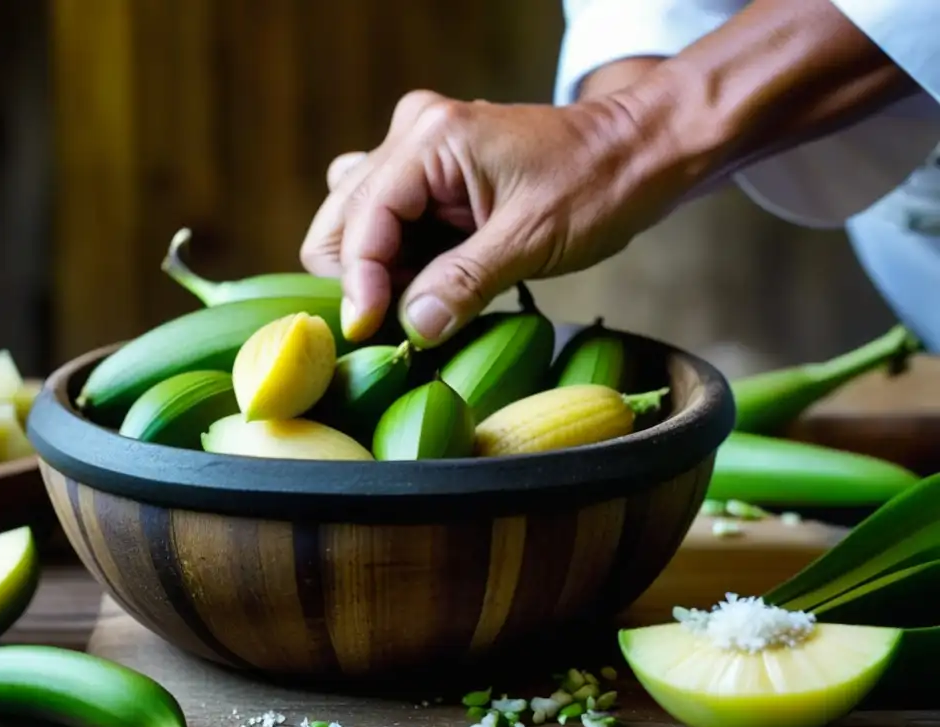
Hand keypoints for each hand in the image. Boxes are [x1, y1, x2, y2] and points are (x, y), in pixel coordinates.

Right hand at [299, 88, 689, 346]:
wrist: (638, 152)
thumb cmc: (597, 184)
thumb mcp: (532, 239)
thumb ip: (465, 282)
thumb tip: (413, 327)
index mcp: (429, 140)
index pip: (361, 221)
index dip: (358, 285)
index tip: (369, 335)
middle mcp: (411, 136)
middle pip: (342, 219)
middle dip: (360, 279)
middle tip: (393, 328)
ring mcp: (419, 153)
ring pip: (359, 224)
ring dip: (376, 273)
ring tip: (414, 309)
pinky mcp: (432, 176)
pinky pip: (391, 225)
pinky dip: (398, 264)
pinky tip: (426, 290)